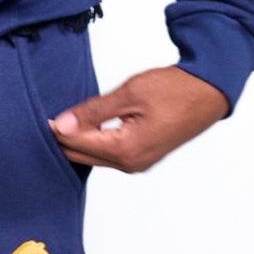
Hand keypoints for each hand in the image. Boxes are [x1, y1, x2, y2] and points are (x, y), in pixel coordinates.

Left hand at [50, 64, 226, 172]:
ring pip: (95, 157)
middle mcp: (131, 164)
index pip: (77, 144)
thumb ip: (94, 111)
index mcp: (126, 150)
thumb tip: (63, 124)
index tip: (44, 115)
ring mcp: (138, 163)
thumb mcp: (130, 93)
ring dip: (79, 141)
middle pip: (82, 156)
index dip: (58, 128)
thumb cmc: (176, 89)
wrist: (209, 92)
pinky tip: (87, 128)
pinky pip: (109, 155)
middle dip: (65, 139)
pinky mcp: (143, 157)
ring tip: (66, 121)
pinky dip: (95, 143)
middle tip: (50, 118)